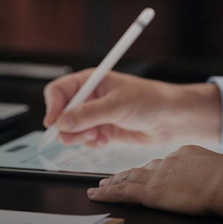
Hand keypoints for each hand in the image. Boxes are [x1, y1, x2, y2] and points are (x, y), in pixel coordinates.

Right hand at [43, 70, 221, 146]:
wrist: (169, 118)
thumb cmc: (149, 100)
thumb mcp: (116, 105)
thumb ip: (88, 115)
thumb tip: (61, 123)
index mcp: (91, 80)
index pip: (59, 90)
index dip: (53, 106)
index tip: (53, 123)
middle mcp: (90, 96)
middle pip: (62, 112)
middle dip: (66, 127)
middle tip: (74, 137)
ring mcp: (96, 114)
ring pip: (71, 129)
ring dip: (80, 137)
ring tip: (97, 137)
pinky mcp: (103, 130)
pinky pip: (85, 140)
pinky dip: (91, 143)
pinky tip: (104, 140)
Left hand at [87, 145, 222, 215]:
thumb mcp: (214, 167)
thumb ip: (201, 169)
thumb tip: (202, 177)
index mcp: (184, 154)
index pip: (160, 163)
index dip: (146, 169)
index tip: (139, 172)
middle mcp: (167, 161)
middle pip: (140, 168)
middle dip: (124, 174)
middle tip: (109, 178)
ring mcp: (158, 175)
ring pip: (128, 178)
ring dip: (113, 182)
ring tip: (100, 187)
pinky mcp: (151, 191)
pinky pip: (124, 192)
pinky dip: (108, 192)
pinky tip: (97, 194)